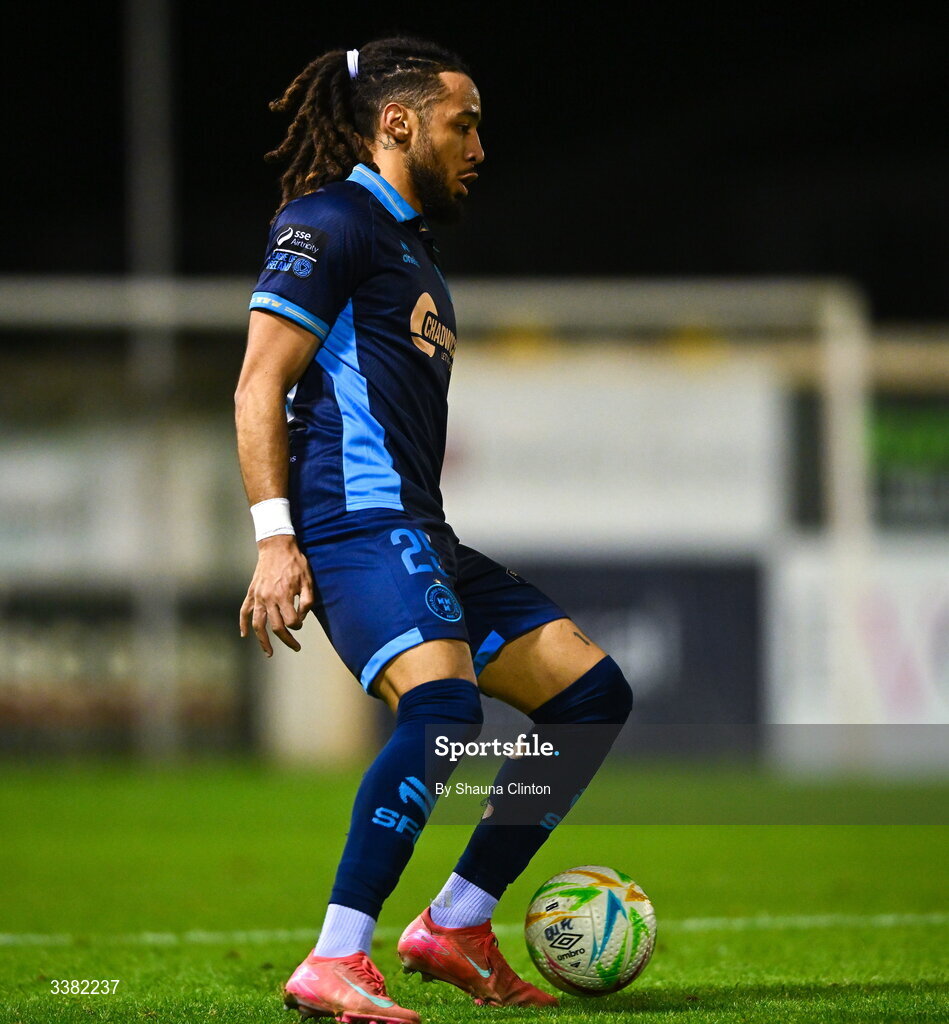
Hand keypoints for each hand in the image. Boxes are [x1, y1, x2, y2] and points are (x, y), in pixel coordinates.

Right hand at [239, 535, 314, 655]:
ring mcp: (258, 597)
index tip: (300, 623)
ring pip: (258, 624)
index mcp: (284, 596)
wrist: (277, 546)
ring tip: (269, 652)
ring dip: (263, 641)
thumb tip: (301, 617)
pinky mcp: (251, 593)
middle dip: (287, 640)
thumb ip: (308, 600)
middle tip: (296, 647)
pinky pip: (244, 611)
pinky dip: (243, 624)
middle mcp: (269, 599)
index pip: (291, 621)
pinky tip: (245, 635)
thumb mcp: (308, 580)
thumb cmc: (295, 563)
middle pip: (276, 627)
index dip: (298, 626)